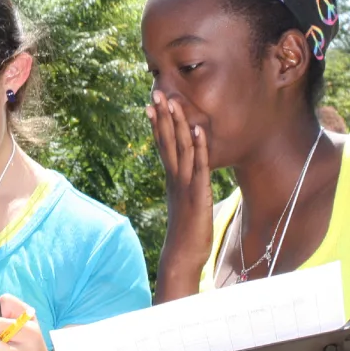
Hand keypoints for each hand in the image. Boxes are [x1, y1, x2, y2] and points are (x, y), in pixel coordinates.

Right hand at [146, 90, 212, 279]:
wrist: (181, 257)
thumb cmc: (185, 235)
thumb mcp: (183, 206)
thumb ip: (183, 191)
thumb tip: (186, 183)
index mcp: (171, 180)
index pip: (161, 147)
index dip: (157, 126)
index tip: (151, 106)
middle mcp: (174, 179)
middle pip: (166, 142)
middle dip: (162, 117)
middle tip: (155, 93)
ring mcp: (184, 186)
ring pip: (180, 149)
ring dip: (177, 124)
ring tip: (173, 102)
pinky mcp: (197, 195)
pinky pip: (199, 167)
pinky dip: (199, 147)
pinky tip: (198, 130)